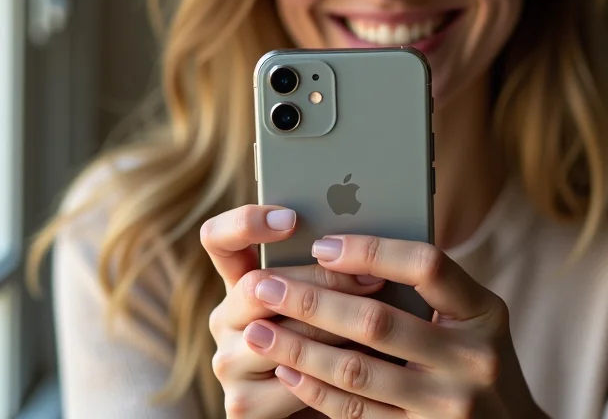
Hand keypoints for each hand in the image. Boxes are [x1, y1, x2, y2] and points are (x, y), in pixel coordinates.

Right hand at [202, 207, 385, 417]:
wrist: (331, 403)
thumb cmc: (336, 335)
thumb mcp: (327, 294)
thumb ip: (326, 264)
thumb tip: (363, 235)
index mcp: (239, 279)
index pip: (217, 239)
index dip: (245, 223)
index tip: (292, 218)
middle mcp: (225, 319)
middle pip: (257, 285)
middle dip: (320, 280)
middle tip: (370, 276)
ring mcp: (227, 362)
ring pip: (278, 335)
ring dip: (334, 328)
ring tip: (377, 319)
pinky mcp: (241, 405)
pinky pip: (290, 383)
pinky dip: (331, 373)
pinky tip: (365, 364)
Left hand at [241, 235, 544, 417]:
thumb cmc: (478, 357)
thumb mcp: (473, 316)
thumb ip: (428, 289)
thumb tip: (349, 251)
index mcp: (485, 312)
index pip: (427, 266)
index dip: (371, 251)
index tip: (321, 244)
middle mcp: (472, 360)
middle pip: (378, 322)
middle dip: (312, 301)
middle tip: (263, 285)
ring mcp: (449, 408)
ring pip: (357, 372)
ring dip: (299, 348)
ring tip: (259, 329)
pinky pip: (357, 415)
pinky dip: (317, 391)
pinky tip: (289, 368)